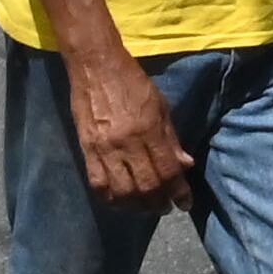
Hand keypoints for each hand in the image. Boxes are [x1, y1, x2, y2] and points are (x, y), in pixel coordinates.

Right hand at [64, 52, 197, 213]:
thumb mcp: (160, 105)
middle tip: (165, 207)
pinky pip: (98, 183)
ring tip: (145, 207)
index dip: (179, 191)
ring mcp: (105, 148)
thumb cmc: (133, 82)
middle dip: (159, 203)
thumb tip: (185, 165)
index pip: (168, 170)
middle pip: (146, 186)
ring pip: (122, 191)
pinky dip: (110, 198)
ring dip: (136, 206)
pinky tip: (120, 200)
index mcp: (149, 129)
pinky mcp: (86, 149)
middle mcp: (127, 143)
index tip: (185, 203)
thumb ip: (171, 138)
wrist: (96, 66)